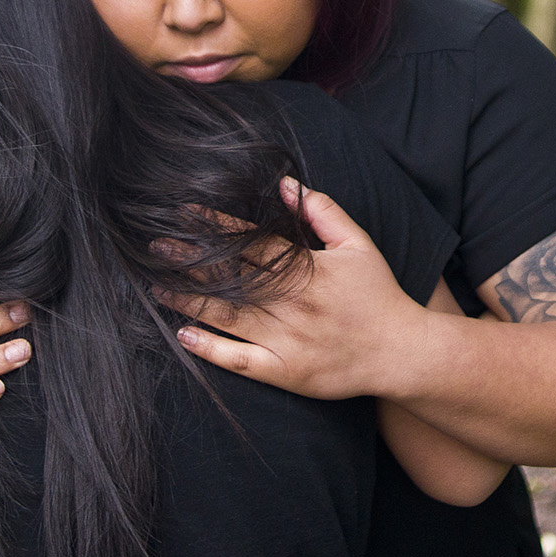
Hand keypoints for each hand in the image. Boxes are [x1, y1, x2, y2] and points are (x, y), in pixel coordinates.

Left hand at [163, 179, 429, 400]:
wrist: (400, 352)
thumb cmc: (378, 294)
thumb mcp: (358, 243)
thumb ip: (322, 211)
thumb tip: (285, 185)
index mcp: (306, 270)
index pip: (250, 242)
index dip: (215, 227)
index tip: (184, 215)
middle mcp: (290, 303)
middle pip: (230, 277)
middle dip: (190, 260)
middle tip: (155, 246)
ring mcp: (285, 339)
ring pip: (226, 317)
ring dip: (189, 300)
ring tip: (157, 286)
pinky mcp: (283, 371)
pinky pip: (238, 360)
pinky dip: (208, 348)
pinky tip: (183, 334)